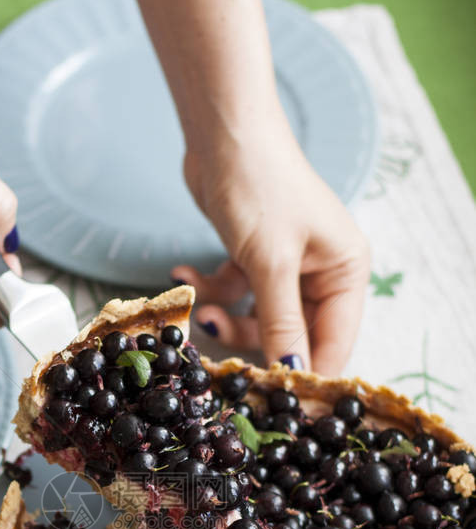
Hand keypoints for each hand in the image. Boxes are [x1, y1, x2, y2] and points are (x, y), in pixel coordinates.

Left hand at [175, 114, 369, 374]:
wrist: (222, 130)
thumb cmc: (259, 185)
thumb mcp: (270, 263)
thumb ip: (280, 324)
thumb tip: (291, 376)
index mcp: (345, 273)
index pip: (335, 344)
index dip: (305, 374)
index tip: (271, 399)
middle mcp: (321, 273)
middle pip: (291, 337)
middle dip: (252, 342)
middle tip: (215, 339)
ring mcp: (285, 267)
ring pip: (257, 321)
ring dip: (224, 319)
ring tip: (198, 307)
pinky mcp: (252, 259)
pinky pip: (233, 295)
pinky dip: (209, 291)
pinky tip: (184, 275)